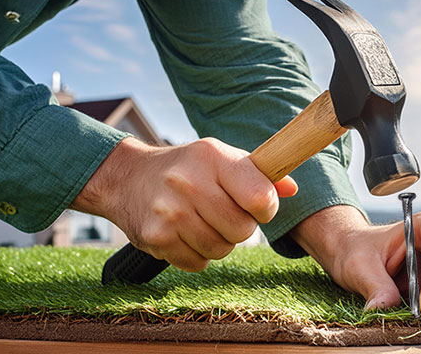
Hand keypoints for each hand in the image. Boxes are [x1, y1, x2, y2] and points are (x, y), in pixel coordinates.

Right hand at [71, 137, 297, 271]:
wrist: (127, 179)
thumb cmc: (187, 168)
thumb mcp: (222, 158)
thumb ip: (260, 174)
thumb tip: (292, 189)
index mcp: (212, 157)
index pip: (261, 197)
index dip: (266, 208)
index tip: (257, 205)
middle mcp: (188, 182)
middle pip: (243, 229)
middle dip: (239, 226)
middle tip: (223, 213)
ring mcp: (169, 212)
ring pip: (222, 249)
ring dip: (219, 242)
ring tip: (202, 221)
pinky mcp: (156, 238)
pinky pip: (198, 263)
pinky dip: (196, 254)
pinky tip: (184, 233)